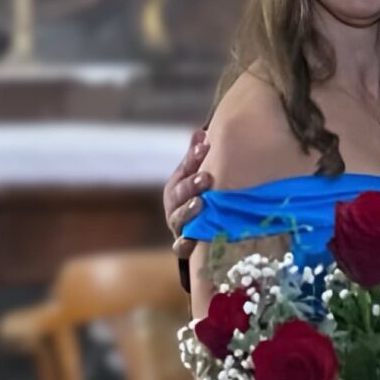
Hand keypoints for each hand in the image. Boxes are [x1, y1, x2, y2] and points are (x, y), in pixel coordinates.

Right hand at [165, 128, 211, 242]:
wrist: (195, 233)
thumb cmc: (199, 198)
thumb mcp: (197, 177)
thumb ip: (198, 157)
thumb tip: (201, 132)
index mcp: (177, 186)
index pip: (184, 169)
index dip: (193, 159)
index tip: (205, 147)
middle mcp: (174, 206)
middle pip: (178, 194)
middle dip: (191, 185)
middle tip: (206, 177)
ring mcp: (177, 226)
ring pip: (178, 218)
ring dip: (188, 211)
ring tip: (200, 203)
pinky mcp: (183, 246)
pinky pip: (180, 248)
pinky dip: (184, 244)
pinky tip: (191, 240)